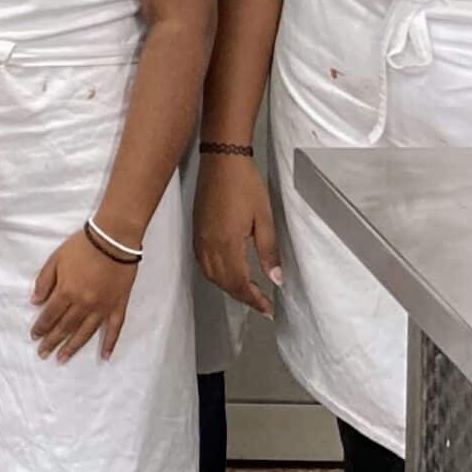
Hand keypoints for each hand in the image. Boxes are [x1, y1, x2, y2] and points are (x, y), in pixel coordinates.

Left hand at [31, 227, 140, 362]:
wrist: (113, 239)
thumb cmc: (82, 246)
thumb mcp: (55, 258)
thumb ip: (44, 281)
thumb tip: (35, 302)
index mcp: (66, 292)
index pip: (50, 315)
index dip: (41, 327)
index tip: (34, 337)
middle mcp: (83, 304)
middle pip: (65, 327)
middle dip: (52, 341)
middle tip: (43, 354)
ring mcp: (102, 308)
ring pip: (85, 333)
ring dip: (73, 347)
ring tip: (63, 358)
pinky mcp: (118, 306)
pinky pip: (114, 329)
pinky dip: (110, 343)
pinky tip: (104, 356)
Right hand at [192, 154, 282, 317]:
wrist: (221, 161)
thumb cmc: (247, 186)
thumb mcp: (264, 218)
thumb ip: (268, 251)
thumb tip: (275, 280)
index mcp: (228, 244)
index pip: (238, 282)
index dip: (253, 299)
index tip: (268, 310)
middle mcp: (209, 246)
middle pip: (223, 283)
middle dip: (242, 296)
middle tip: (263, 305)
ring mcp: (199, 239)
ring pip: (211, 275)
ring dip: (229, 288)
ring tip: (248, 292)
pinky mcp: (196, 232)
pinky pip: (204, 264)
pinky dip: (216, 276)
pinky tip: (228, 274)